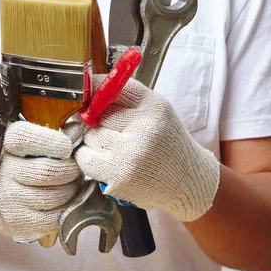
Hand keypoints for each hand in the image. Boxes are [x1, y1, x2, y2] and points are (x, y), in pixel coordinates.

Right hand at [0, 121, 81, 242]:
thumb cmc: (15, 162)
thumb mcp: (23, 142)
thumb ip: (46, 136)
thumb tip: (77, 132)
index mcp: (5, 144)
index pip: (27, 139)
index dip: (55, 142)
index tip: (68, 148)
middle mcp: (4, 170)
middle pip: (48, 171)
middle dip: (71, 170)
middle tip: (76, 169)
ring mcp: (11, 198)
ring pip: (55, 195)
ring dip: (72, 189)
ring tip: (72, 184)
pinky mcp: (20, 221)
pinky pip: (54, 217)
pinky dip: (67, 208)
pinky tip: (66, 200)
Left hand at [66, 75, 219, 221]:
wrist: (187, 182)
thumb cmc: (165, 144)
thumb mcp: (155, 112)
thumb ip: (124, 98)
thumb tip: (83, 95)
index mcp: (154, 106)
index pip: (111, 88)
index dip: (94, 92)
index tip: (87, 98)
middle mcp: (144, 129)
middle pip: (96, 115)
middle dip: (97, 123)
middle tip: (114, 133)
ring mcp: (131, 155)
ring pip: (88, 137)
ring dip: (93, 143)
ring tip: (116, 150)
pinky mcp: (119, 177)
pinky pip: (85, 159)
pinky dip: (90, 160)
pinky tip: (108, 163)